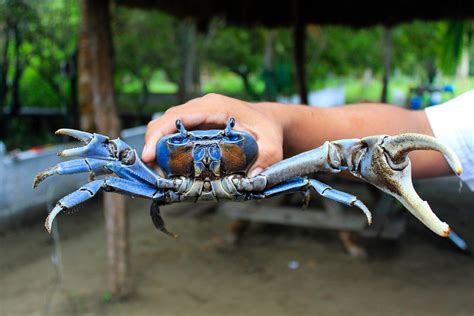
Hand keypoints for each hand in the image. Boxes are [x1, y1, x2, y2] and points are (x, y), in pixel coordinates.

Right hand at [142, 93, 284, 176]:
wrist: (268, 120)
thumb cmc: (268, 130)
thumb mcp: (273, 145)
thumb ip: (267, 158)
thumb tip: (252, 177)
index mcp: (215, 107)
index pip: (177, 116)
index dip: (159, 134)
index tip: (149, 155)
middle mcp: (202, 107)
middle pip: (165, 120)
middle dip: (152, 144)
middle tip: (152, 171)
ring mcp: (197, 114)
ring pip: (166, 126)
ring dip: (157, 148)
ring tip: (158, 172)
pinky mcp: (196, 123)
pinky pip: (174, 132)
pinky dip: (165, 148)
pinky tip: (168, 167)